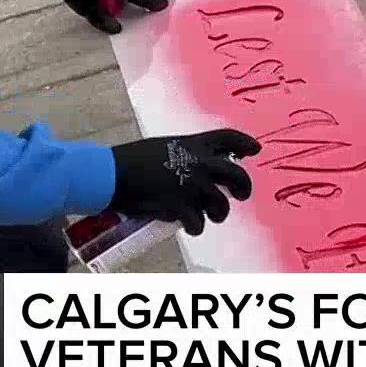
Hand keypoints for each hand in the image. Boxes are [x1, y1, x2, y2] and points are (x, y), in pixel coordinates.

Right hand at [108, 129, 260, 235]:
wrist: (111, 174)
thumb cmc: (131, 160)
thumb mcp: (164, 148)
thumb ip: (185, 156)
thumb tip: (197, 170)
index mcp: (194, 144)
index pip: (229, 138)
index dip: (245, 143)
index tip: (255, 150)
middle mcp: (199, 162)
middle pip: (237, 175)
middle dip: (244, 188)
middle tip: (240, 196)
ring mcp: (192, 185)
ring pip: (221, 204)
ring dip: (219, 213)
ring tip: (213, 217)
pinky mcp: (181, 206)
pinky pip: (198, 223)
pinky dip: (196, 227)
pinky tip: (191, 228)